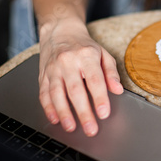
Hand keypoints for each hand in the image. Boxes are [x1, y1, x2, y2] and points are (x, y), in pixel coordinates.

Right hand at [38, 20, 123, 135]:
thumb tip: (118, 90)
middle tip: (91, 128)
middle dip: (83, 112)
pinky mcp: (43, 75)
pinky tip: (55, 119)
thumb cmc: (84, 46)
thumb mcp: (103, 54)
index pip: (94, 80)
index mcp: (86, 56)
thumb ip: (111, 72)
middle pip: (75, 90)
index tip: (104, 114)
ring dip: (64, 112)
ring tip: (71, 127)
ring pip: (56, 93)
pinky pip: (43, 93)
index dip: (99, 98)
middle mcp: (68, 62)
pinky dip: (48, 108)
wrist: (59, 31)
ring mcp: (53, 69)